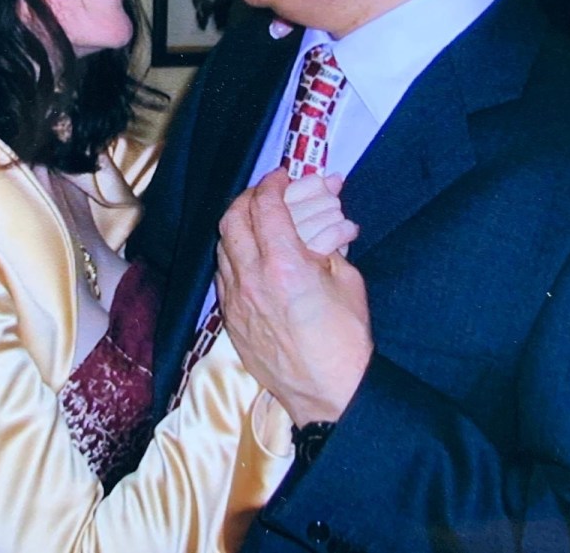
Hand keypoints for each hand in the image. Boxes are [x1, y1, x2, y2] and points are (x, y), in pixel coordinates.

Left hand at [217, 169, 372, 425]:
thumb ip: (326, 246)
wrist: (329, 393)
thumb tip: (321, 224)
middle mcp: (251, 278)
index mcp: (284, 265)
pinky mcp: (230, 320)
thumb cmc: (346, 338)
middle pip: (233, 219)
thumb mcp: (347, 281)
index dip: (273, 184)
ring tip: (256, 221)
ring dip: (237, 225)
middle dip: (248, 198)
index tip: (282, 176)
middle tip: (265, 193)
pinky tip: (250, 256)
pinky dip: (233, 255)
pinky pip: (223, 275)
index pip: (266, 207)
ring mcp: (236, 300)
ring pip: (222, 246)